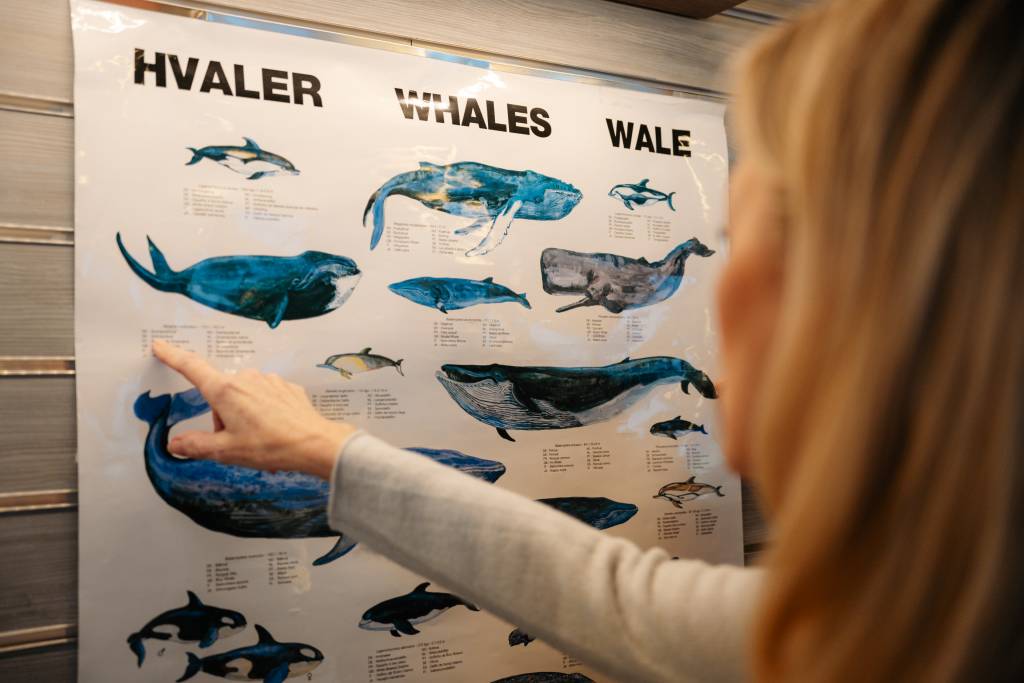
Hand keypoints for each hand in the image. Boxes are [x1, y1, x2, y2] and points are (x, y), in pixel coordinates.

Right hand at [151, 340, 356, 479]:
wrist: (314, 443)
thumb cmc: (269, 446)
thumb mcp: (226, 451)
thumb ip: (196, 445)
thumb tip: (175, 443)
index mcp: (225, 390)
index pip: (192, 368)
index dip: (173, 356)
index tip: (160, 346)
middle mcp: (245, 378)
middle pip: (220, 393)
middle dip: (221, 416)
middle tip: (237, 441)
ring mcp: (268, 380)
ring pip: (243, 396)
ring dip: (243, 414)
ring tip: (259, 439)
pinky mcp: (286, 387)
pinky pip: (265, 397)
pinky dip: (264, 412)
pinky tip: (275, 429)